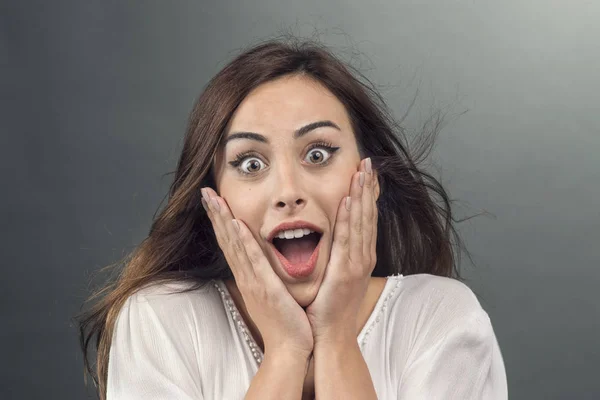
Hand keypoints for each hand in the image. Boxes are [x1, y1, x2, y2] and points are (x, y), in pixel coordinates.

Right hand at [201, 187, 313, 358]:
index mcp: (249, 276)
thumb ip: (267, 276)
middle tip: (205, 191)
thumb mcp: (273, 294)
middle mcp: (246, 276)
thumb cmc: (285, 322)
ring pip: (234, 245)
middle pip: (226, 240)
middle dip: (216, 214)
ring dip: (223, 221)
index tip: (214, 199)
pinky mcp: (265, 288)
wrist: (290, 349)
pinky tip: (236, 225)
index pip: (231, 243)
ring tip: (214, 199)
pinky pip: (253, 262)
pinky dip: (243, 243)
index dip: (221, 220)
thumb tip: (264, 262)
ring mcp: (253, 282)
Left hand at [305, 157, 378, 342]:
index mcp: (360, 256)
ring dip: (362, 195)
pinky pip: (347, 239)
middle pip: (368, 215)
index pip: (366, 218)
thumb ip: (340, 256)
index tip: (367, 172)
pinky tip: (348, 200)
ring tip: (362, 171)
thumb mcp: (338, 275)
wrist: (332, 335)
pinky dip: (349, 218)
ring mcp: (357, 263)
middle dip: (368, 187)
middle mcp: (363, 256)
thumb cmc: (331, 306)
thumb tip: (337, 238)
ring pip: (361, 222)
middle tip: (368, 162)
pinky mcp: (346, 271)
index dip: (368, 194)